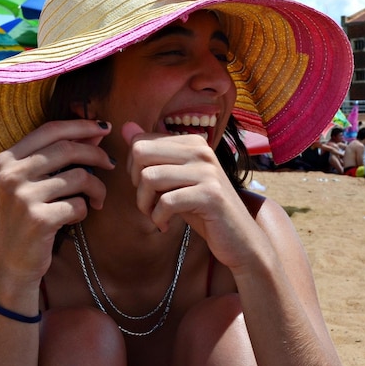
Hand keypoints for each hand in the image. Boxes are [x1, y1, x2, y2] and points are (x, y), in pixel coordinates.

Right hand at [0, 119, 115, 287]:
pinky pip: (79, 205)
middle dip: (97, 155)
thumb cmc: (28, 216)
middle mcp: (11, 174)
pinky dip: (85, 210)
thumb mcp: (35, 182)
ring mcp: (23, 197)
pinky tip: (75, 218)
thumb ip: (61, 155)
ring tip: (96, 198)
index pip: (50, 130)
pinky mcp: (38, 220)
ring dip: (97, 188)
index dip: (81, 125)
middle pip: (68, 149)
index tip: (104, 128)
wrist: (11, 262)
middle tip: (111, 164)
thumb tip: (96, 131)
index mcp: (7, 159)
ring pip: (79, 177)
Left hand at [122, 121, 266, 270]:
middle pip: (140, 153)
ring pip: (149, 177)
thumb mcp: (174, 179)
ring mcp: (207, 171)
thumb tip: (125, 127)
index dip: (133, 168)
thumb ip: (152, 154)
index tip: (147, 188)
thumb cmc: (202, 208)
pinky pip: (166, 202)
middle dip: (135, 183)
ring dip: (145, 204)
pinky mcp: (210, 195)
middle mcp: (201, 150)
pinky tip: (165, 225)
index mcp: (192, 142)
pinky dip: (158, 218)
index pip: (140, 142)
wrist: (239, 238)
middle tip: (148, 202)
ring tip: (157, 216)